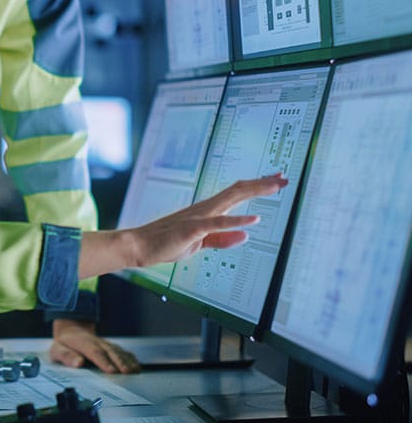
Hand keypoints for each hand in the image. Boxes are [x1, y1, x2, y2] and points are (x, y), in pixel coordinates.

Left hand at [50, 319, 140, 373]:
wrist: (71, 330)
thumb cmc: (64, 344)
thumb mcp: (56, 349)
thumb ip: (66, 356)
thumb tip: (78, 363)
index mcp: (81, 342)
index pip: (93, 351)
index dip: (103, 361)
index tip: (111, 370)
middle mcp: (96, 341)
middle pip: (109, 350)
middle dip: (119, 361)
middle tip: (126, 372)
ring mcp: (105, 343)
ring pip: (118, 350)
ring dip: (127, 360)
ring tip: (134, 370)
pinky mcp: (110, 346)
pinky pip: (122, 351)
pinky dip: (130, 358)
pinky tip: (136, 366)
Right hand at [130, 173, 288, 265]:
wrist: (140, 245)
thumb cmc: (166, 243)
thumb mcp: (199, 244)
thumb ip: (222, 239)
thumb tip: (245, 235)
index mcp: (207, 211)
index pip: (236, 194)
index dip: (256, 186)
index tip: (274, 180)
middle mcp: (205, 209)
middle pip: (238, 190)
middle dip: (262, 184)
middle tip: (283, 177)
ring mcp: (199, 216)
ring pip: (231, 199)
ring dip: (255, 192)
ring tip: (275, 186)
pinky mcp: (193, 228)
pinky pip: (219, 223)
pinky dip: (238, 220)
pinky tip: (254, 219)